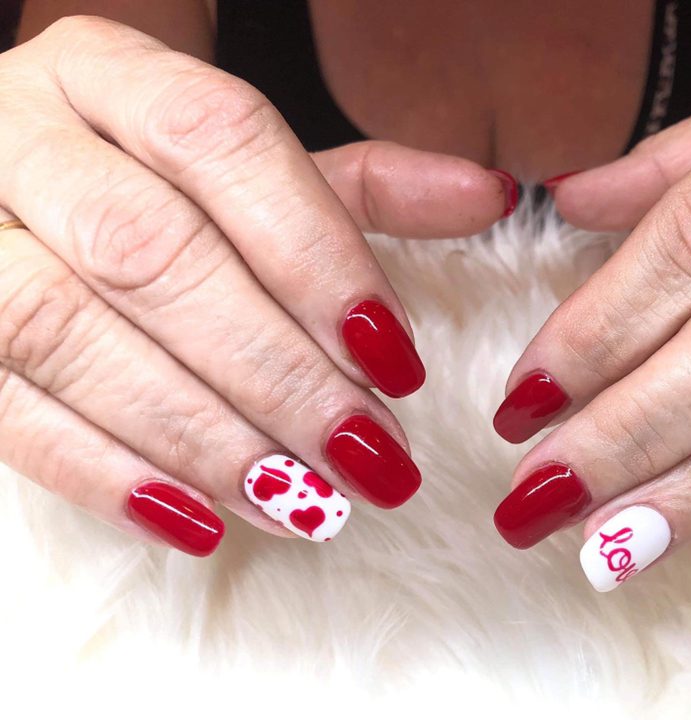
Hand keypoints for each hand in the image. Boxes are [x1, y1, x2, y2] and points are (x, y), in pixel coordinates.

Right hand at [0, 16, 514, 554]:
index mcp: (114, 77)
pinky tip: (203, 521)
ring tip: (306, 504)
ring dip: (202, 436)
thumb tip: (492, 194)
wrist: (11, 187)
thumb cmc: (154, 184)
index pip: (224, 146)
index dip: (318, 259)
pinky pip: (6, 410)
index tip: (397, 361)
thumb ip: (367, 188)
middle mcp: (22, 136)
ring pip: (71, 336)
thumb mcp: (254, 175)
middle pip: (153, 254)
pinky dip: (109, 475)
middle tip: (370, 456)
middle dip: (275, 371)